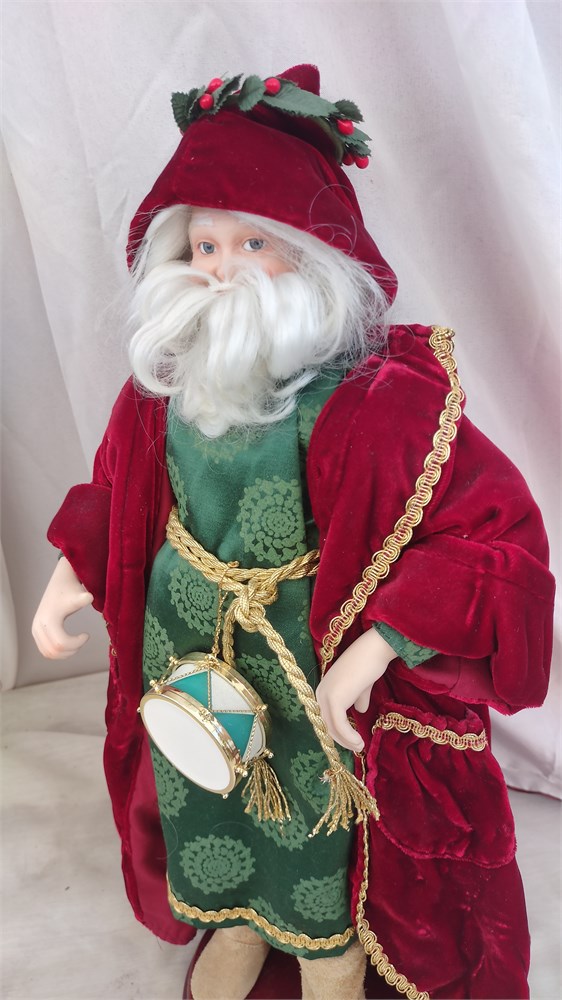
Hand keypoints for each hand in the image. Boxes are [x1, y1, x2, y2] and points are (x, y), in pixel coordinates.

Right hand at [32, 556, 93, 658]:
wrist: (61, 583)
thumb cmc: (72, 589)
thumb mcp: (79, 595)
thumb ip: (83, 598)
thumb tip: (89, 597)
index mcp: (48, 619)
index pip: (61, 643)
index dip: (76, 644)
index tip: (87, 635)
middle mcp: (38, 626)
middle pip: (54, 651)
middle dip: (71, 649)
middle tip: (82, 640)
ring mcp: (35, 629)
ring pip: (48, 653)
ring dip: (65, 653)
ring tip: (76, 643)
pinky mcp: (36, 631)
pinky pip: (45, 650)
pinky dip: (58, 652)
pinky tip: (69, 643)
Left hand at [315, 628, 394, 751]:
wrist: (374, 651)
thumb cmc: (369, 665)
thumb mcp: (361, 686)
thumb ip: (358, 698)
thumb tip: (361, 711)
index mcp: (324, 689)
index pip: (326, 716)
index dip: (337, 731)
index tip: (350, 741)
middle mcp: (320, 693)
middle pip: (326, 724)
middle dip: (341, 739)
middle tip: (356, 747)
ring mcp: (326, 696)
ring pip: (332, 727)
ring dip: (346, 740)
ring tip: (359, 746)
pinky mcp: (334, 700)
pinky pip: (339, 725)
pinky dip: (348, 736)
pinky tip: (359, 741)